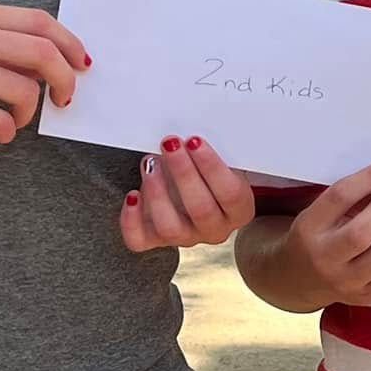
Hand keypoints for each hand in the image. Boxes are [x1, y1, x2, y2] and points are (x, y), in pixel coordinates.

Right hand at [0, 3, 87, 142]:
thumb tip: (49, 60)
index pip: (39, 20)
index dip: (70, 42)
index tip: (81, 63)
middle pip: (42, 50)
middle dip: (65, 78)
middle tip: (66, 98)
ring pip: (25, 89)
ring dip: (31, 112)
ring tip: (16, 119)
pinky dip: (7, 132)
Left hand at [121, 136, 255, 251]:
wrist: (198, 191)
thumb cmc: (210, 171)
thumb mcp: (223, 159)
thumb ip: (211, 151)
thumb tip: (192, 130)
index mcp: (238, 209)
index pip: (230, 193)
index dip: (211, 166)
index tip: (194, 140)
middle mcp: (214, 229)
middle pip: (200, 209)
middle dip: (182, 172)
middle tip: (169, 144)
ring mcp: (185, 237)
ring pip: (170, 226)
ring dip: (157, 191)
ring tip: (150, 163)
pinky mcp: (156, 240)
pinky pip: (139, 240)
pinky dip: (131, 219)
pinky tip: (132, 195)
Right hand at [282, 160, 370, 303]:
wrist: (296, 279)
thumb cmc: (314, 235)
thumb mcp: (316, 212)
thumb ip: (347, 198)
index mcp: (308, 229)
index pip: (339, 198)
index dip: (369, 179)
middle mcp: (324, 259)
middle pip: (361, 233)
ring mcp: (345, 283)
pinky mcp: (363, 297)